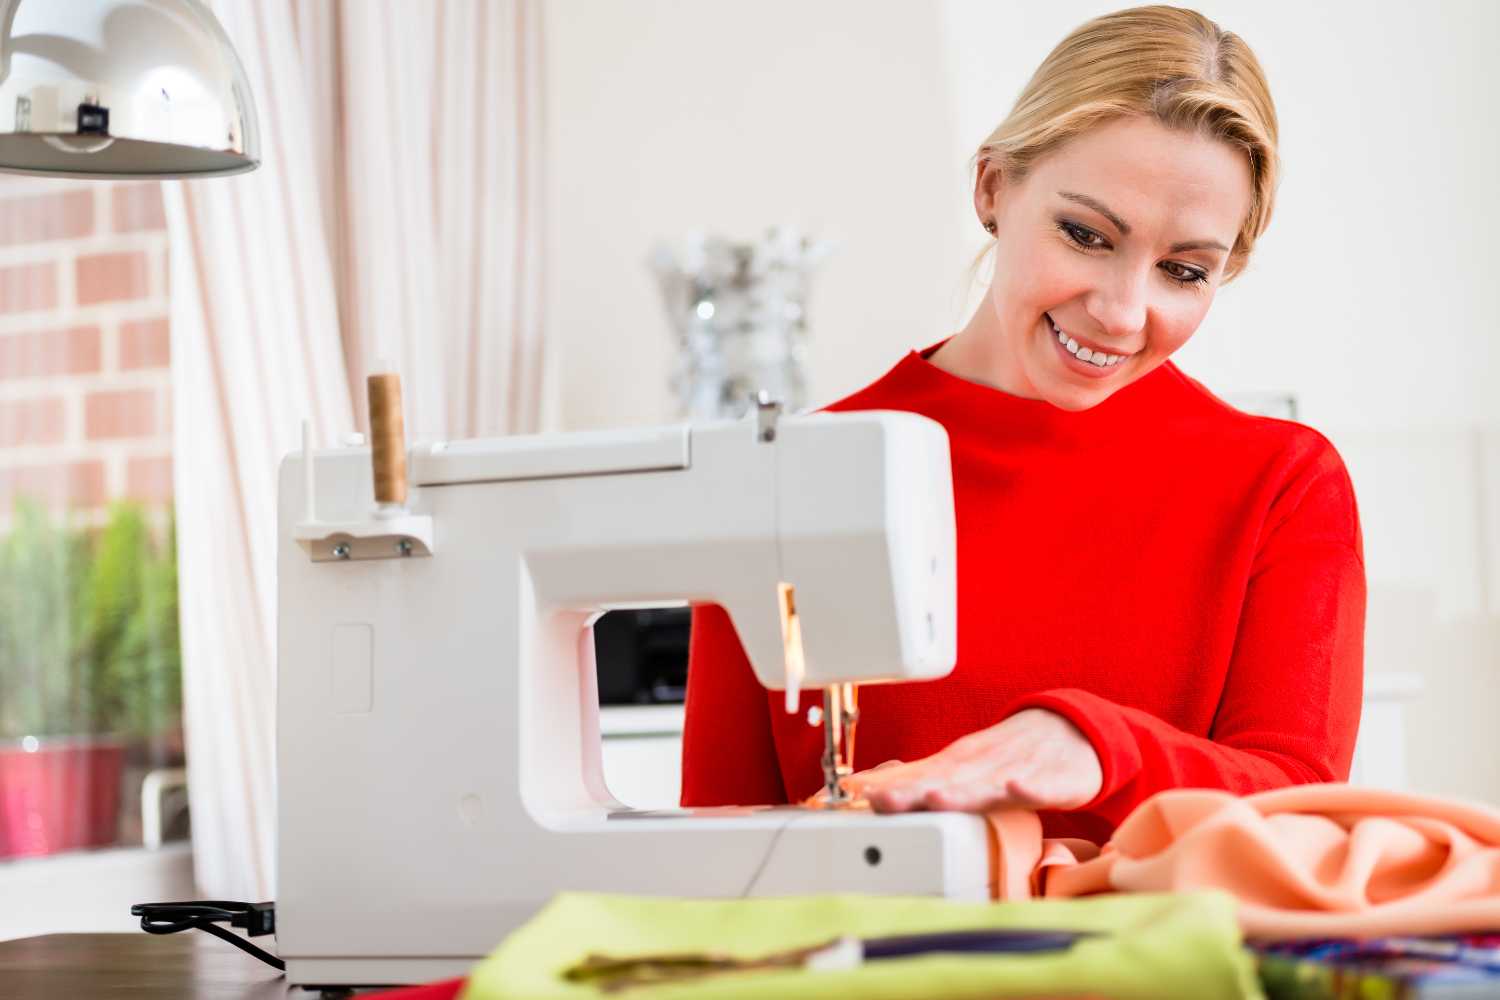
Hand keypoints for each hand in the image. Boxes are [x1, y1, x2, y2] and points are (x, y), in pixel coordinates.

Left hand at [842, 709, 1102, 813]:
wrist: (1072, 732)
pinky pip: (1041, 786)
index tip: (855, 795)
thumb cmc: (1009, 757)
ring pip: (987, 783)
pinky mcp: (1054, 780)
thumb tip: (869, 787)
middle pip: (944, 780)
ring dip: (961, 791)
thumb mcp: (962, 766)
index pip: (917, 775)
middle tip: (880, 801)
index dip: (887, 786)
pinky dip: (1029, 787)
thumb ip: (919, 778)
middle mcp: (982, 765)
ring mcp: (1017, 770)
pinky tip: (1017, 788)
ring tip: (935, 797)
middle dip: (911, 791)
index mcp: (959, 763)